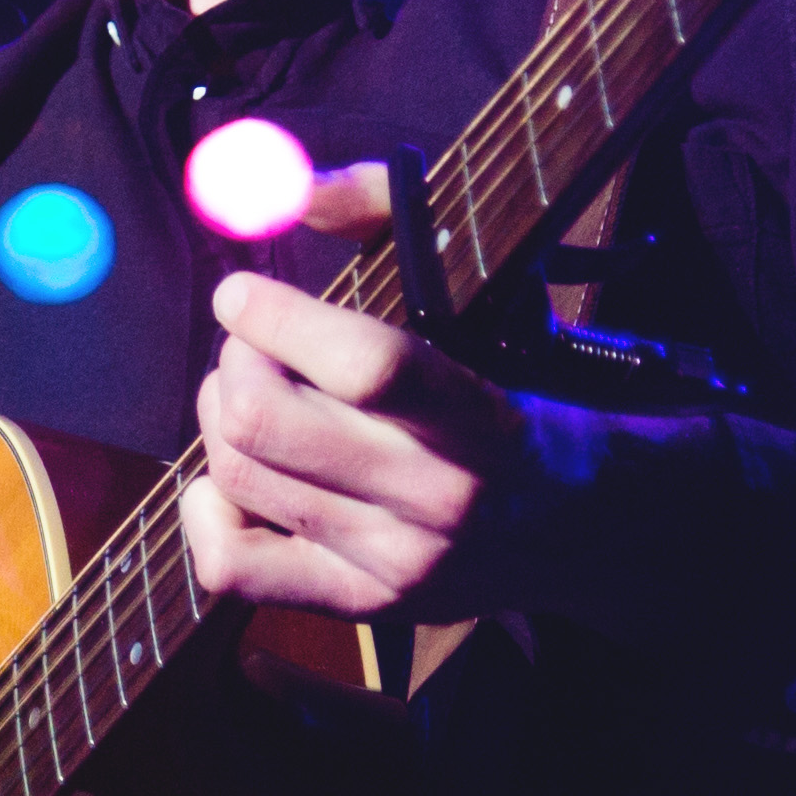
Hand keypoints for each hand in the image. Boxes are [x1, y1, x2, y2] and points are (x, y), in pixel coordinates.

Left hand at [182, 160, 561, 623]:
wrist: (586, 524)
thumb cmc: (524, 382)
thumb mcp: (488, 289)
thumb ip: (394, 216)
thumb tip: (296, 190)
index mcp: (481, 417)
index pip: (365, 367)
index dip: (278, 318)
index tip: (244, 290)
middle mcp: (437, 498)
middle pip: (267, 422)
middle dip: (234, 359)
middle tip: (250, 340)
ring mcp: (394, 562)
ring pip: (237, 475)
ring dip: (220, 416)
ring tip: (254, 391)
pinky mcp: (360, 605)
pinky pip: (231, 565)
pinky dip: (209, 508)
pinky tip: (238, 473)